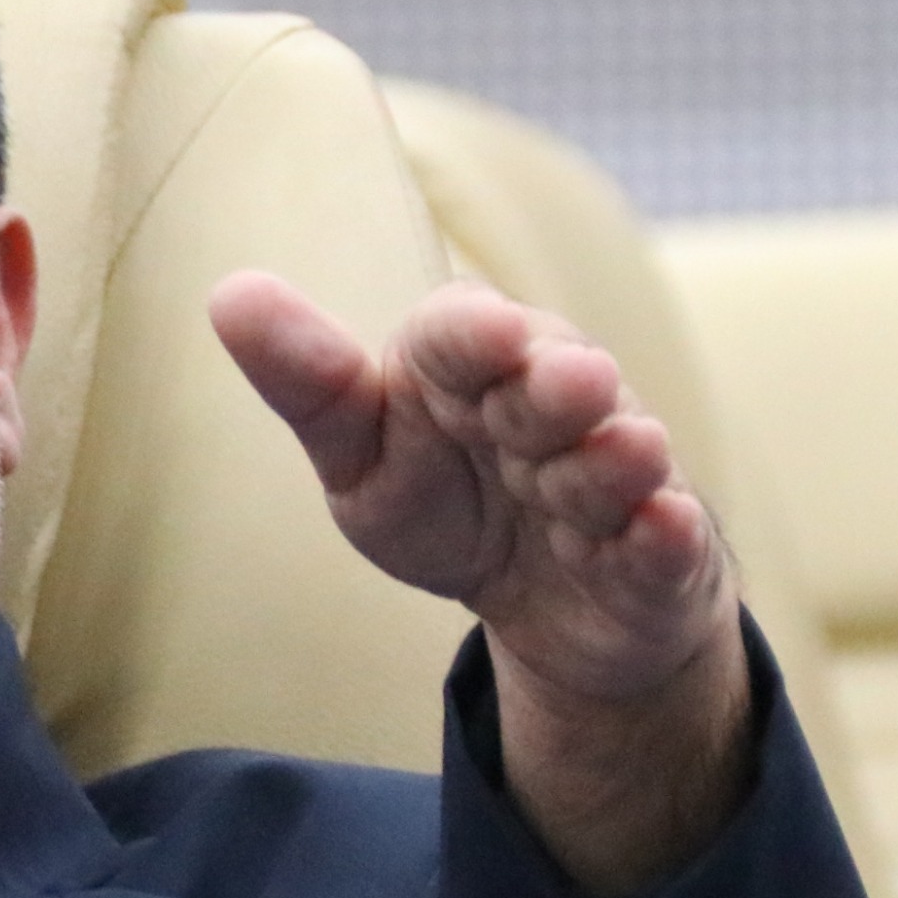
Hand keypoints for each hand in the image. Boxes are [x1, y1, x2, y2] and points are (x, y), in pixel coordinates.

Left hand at [212, 272, 751, 897]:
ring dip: (614, 459)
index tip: (486, 332)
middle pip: (555, 386)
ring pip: (617, 459)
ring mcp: (616, 477)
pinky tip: (663, 524)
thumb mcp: (361, 454)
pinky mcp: (662, 549)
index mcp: (469, 367)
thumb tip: (229, 293)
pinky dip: (665, 533)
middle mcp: (554, 405)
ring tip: (622, 450)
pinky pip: (669, 537)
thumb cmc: (447, 502)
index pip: (463, 335)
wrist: (550, 604)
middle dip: (559, 385)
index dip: (475, 336)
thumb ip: (309, 385)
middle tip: (568, 382)